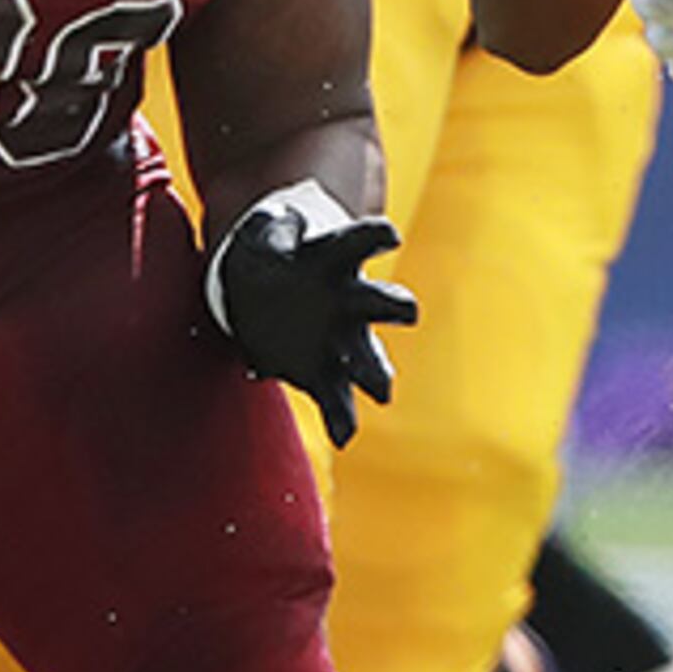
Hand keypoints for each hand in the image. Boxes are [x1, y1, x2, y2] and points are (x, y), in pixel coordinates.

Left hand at [205, 180, 416, 447]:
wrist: (266, 291)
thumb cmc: (272, 252)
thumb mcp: (264, 234)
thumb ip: (273, 234)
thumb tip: (287, 236)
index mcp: (339, 259)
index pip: (365, 241)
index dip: (379, 237)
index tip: (391, 237)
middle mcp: (352, 301)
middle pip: (383, 301)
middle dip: (396, 306)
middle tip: (409, 312)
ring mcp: (342, 341)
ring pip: (369, 360)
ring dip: (374, 373)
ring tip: (383, 393)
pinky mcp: (322, 376)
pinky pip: (337, 401)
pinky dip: (341, 419)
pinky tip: (343, 437)